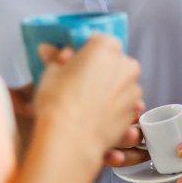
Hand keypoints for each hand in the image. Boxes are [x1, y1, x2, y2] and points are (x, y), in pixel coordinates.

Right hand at [31, 35, 142, 166]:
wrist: (70, 142)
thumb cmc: (59, 104)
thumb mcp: (50, 73)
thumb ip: (54, 58)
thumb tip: (49, 50)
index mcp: (106, 47)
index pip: (96, 40)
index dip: (82, 50)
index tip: (71, 60)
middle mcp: (125, 65)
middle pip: (111, 62)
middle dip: (97, 69)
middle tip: (75, 82)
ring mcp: (132, 90)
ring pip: (118, 84)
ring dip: (105, 89)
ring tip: (83, 103)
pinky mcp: (132, 112)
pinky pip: (121, 105)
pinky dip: (111, 108)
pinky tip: (93, 116)